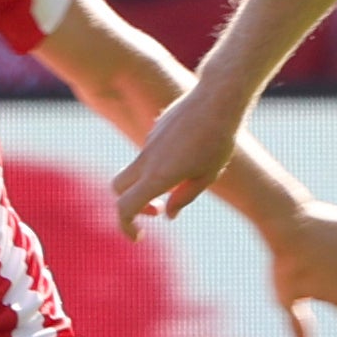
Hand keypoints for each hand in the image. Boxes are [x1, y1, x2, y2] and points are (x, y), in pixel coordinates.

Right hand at [113, 80, 248, 236]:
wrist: (217, 100)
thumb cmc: (218, 141)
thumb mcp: (206, 176)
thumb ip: (184, 197)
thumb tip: (169, 214)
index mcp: (158, 176)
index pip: (125, 207)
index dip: (126, 227)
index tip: (139, 236)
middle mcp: (147, 159)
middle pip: (119, 188)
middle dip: (129, 205)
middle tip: (157, 210)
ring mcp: (149, 143)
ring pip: (135, 170)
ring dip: (148, 183)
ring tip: (185, 178)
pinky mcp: (155, 131)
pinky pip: (149, 153)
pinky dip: (158, 164)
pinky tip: (187, 154)